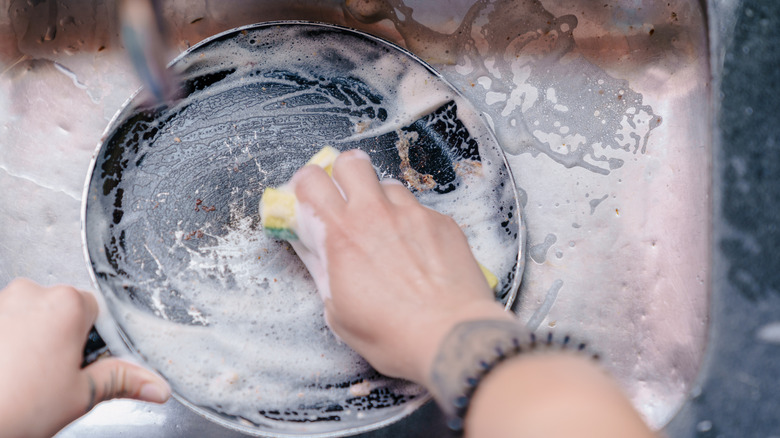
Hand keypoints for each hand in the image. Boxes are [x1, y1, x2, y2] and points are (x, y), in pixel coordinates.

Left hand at [0, 278, 169, 437]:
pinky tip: (7, 373)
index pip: (98, 312)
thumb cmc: (14, 408)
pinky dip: (8, 345)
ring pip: (30, 318)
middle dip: (63, 341)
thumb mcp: (81, 395)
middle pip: (63, 312)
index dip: (94, 342)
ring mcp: (0, 303)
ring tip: (25, 379)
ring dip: (33, 342)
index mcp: (66, 304)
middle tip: (54, 377)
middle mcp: (31, 293)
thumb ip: (124, 380)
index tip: (83, 366)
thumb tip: (156, 385)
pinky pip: (5, 326)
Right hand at [290, 149, 510, 385]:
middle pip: (351, 162)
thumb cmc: (393, 334)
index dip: (305, 186)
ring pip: (388, 184)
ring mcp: (412, 213)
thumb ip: (323, 270)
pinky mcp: (441, 221)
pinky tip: (417, 250)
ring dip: (381, 201)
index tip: (309, 201)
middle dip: (343, 176)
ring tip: (386, 232)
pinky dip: (412, 222)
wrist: (450, 336)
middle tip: (346, 201)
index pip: (311, 180)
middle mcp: (375, 214)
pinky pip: (419, 208)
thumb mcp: (337, 312)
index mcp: (341, 234)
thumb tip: (313, 248)